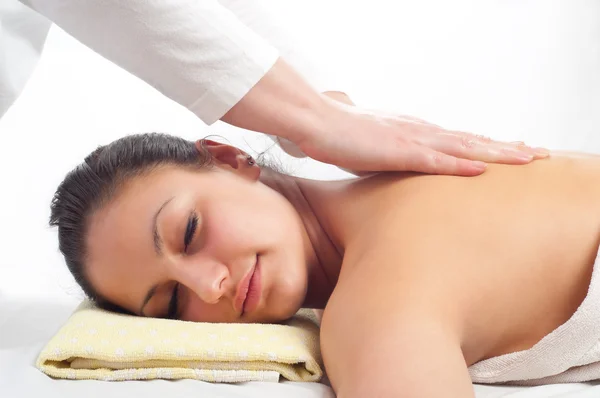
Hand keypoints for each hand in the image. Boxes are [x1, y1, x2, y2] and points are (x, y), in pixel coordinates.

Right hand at [295, 98, 547, 175]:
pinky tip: (482, 170)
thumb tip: (386, 160)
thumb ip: (383, 152)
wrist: (316, 122)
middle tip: (538, 154)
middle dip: (505, 148)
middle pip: (470, 140)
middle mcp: (419, 131)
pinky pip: (435, 160)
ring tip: (528, 158)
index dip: (486, 146)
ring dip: (496, 153)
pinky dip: (460, 165)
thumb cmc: (336, 135)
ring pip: (463, 147)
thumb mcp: (367, 146)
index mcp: (413, 131)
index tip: (510, 151)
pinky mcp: (397, 151)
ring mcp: (411, 140)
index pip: (457, 139)